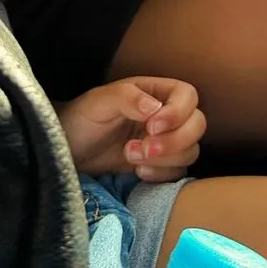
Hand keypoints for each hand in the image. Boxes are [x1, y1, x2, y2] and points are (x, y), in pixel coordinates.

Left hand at [58, 77, 205, 180]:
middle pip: (197, 125)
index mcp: (155, 92)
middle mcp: (166, 115)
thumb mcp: (100, 101)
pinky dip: (162, 175)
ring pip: (191, 150)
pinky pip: (178, 173)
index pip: (187, 96)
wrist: (69, 149)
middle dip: (174, 141)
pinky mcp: (159, 166)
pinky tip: (137, 172)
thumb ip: (127, 98)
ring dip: (165, 159)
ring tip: (131, 157)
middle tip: (143, 148)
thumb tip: (155, 108)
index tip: (152, 126)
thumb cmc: (83, 117)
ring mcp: (165, 141)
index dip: (178, 112)